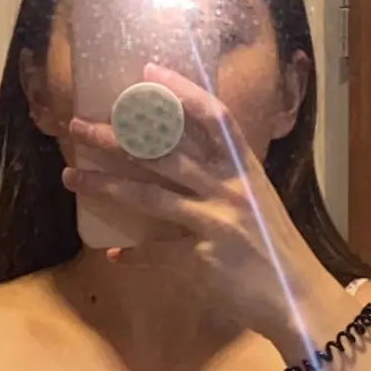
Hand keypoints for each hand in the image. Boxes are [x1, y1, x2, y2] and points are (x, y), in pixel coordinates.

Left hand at [64, 65, 346, 350]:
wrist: (297, 297)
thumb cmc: (276, 249)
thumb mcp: (258, 201)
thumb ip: (225, 180)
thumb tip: (185, 164)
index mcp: (243, 169)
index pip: (211, 116)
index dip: (180, 91)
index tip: (147, 73)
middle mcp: (228, 188)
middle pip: (163, 151)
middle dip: (115, 137)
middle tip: (78, 128)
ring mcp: (214, 222)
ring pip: (149, 196)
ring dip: (105, 186)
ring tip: (73, 178)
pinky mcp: (202, 259)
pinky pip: (157, 252)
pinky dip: (134, 254)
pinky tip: (113, 253)